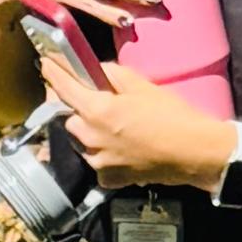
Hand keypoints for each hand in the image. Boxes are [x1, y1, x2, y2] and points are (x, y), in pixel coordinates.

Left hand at [52, 63, 236, 194]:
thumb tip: (95, 70)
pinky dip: (101, 152)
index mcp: (96, 110)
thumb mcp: (142, 85)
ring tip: (110, 124)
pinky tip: (119, 146)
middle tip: (91, 98)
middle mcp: (90, 138)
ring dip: (87, 130)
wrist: (194, 153)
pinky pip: (95, 161)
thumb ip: (111, 74)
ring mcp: (97, 161)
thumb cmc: (172, 116)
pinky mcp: (108, 178)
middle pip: (68, 116)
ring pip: (79, 140)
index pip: (62, 87)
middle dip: (75, 106)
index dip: (52, 72)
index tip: (46, 63)